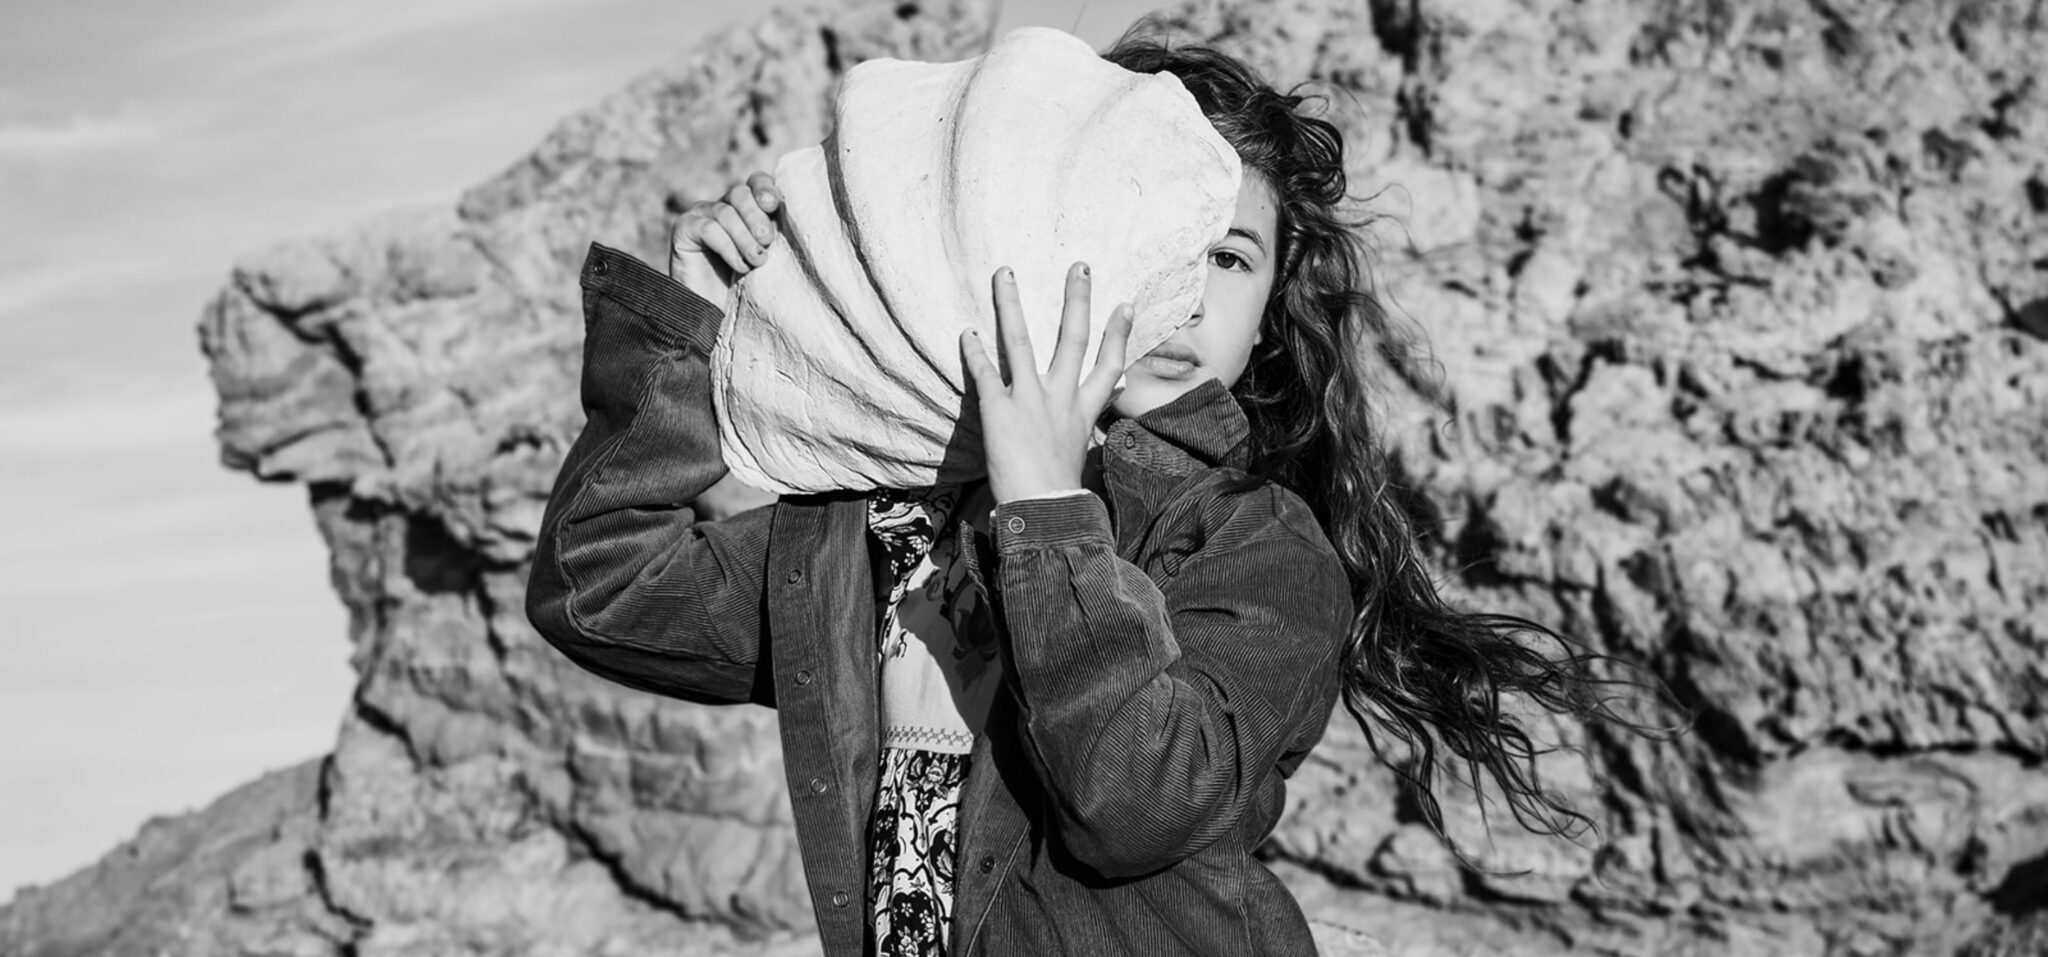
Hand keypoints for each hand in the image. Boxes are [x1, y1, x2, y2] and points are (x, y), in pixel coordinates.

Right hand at [669, 171, 781, 301]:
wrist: (711, 314)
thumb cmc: (744, 287)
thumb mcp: (765, 256)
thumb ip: (772, 234)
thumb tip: (789, 214)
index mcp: (744, 208)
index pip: (755, 182)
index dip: (765, 188)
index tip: (774, 205)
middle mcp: (721, 206)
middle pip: (739, 193)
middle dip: (757, 216)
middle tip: (767, 241)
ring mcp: (700, 215)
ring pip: (725, 212)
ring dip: (744, 238)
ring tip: (757, 261)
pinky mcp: (683, 228)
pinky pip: (708, 228)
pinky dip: (728, 247)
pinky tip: (739, 266)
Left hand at [959, 262, 1132, 503]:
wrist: (1044, 511)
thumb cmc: (1057, 492)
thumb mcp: (1077, 454)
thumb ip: (1079, 430)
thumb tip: (1087, 427)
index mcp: (1082, 410)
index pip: (1109, 366)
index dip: (1119, 334)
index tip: (1125, 305)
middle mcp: (1060, 397)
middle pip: (1074, 339)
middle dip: (1077, 300)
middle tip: (1078, 266)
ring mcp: (1029, 399)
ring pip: (1020, 341)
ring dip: (1009, 304)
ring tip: (1004, 274)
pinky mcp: (999, 409)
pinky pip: (984, 372)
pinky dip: (973, 351)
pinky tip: (965, 331)